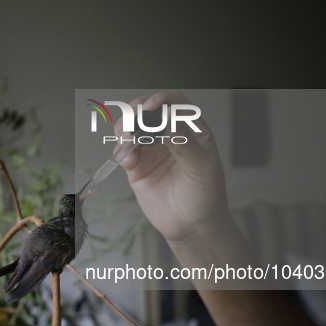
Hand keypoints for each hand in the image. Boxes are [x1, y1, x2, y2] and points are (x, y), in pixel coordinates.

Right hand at [115, 91, 228, 242]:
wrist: (191, 226)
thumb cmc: (205, 195)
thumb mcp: (202, 167)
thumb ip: (184, 142)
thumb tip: (166, 118)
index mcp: (192, 129)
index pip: (175, 103)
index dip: (161, 100)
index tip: (151, 108)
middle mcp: (170, 135)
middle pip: (148, 110)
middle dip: (137, 112)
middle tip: (133, 123)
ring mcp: (151, 150)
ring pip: (131, 127)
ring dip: (124, 129)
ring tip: (128, 142)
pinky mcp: (136, 166)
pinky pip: (123, 150)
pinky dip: (121, 151)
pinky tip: (129, 161)